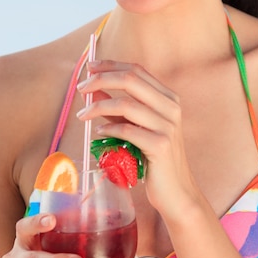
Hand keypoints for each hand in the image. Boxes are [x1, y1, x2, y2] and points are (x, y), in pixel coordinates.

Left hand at [77, 60, 199, 219]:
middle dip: (101, 79)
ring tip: (83, 115)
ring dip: (98, 106)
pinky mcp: (160, 146)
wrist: (176, 192)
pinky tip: (99, 133)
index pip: (137, 70)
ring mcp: (168, 126)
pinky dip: (108, 129)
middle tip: (81, 88)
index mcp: (168, 98)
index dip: (111, 65)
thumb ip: (118, 108)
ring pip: (125, 104)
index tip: (90, 68)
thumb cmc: (154, 158)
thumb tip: (93, 89)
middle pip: (131, 80)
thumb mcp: (137, 127)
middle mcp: (171, 107)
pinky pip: (127, 130)